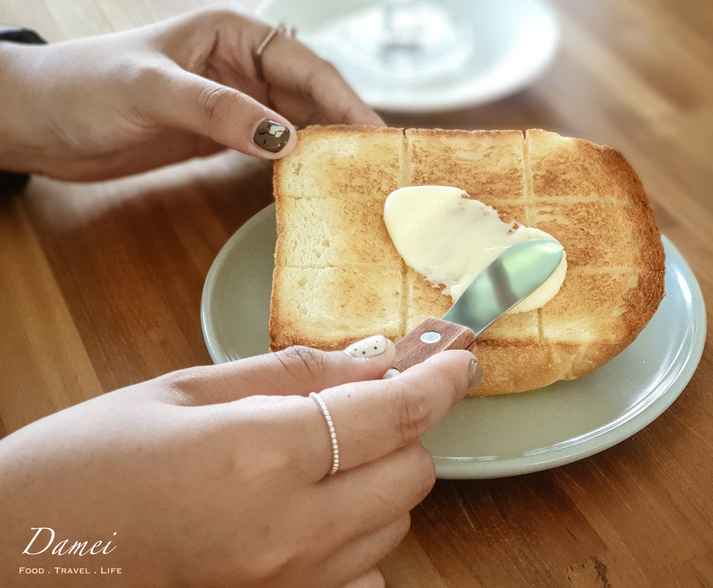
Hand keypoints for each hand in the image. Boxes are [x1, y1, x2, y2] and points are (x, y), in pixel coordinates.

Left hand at [0, 5, 383, 180]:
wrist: (40, 122)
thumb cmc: (85, 85)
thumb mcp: (153, 90)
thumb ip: (219, 110)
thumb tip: (285, 139)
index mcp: (235, 33)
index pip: (308, 67)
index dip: (348, 102)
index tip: (379, 138)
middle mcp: (245, 65)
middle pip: (314, 98)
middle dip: (348, 129)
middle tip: (383, 169)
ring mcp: (237, 102)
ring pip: (300, 125)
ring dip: (328, 151)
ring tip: (362, 181)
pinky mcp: (225, 135)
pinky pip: (274, 149)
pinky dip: (297, 166)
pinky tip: (317, 186)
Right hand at [0, 339, 479, 586]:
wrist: (16, 559)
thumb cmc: (85, 465)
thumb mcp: (184, 392)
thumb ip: (292, 374)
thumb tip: (374, 357)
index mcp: (257, 458)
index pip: (390, 412)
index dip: (437, 377)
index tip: (458, 356)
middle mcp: (286, 536)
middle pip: (411, 475)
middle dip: (401, 429)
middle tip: (360, 404)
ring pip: (393, 526)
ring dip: (380, 480)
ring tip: (322, 456)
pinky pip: (361, 576)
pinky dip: (356, 538)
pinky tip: (310, 514)